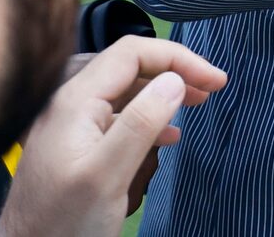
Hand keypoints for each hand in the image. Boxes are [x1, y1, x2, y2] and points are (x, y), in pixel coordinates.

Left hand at [0, 36, 227, 236]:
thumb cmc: (60, 224)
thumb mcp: (106, 175)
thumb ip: (140, 124)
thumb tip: (174, 80)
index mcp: (75, 101)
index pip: (131, 53)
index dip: (177, 58)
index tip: (213, 78)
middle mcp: (70, 105)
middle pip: (129, 69)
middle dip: (174, 71)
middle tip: (212, 87)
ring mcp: (72, 127)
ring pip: (125, 94)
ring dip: (163, 94)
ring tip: (196, 103)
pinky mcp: (76, 149)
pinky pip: (117, 120)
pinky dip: (148, 120)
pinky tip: (167, 135)